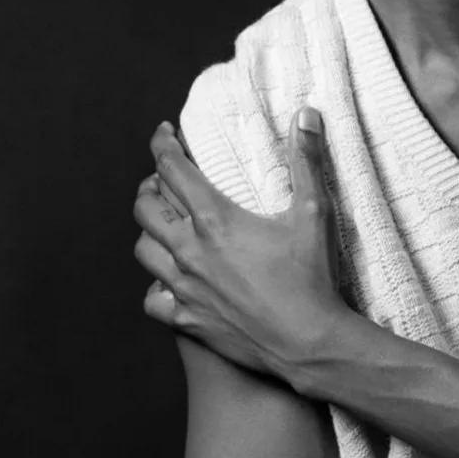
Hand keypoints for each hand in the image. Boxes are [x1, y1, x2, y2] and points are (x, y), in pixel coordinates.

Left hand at [133, 113, 346, 382]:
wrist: (309, 343)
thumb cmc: (313, 278)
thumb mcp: (315, 212)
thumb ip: (306, 160)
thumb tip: (305, 114)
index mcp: (216, 220)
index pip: (172, 169)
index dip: (162, 144)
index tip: (164, 134)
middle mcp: (190, 252)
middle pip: (146, 208)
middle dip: (150, 186)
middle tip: (164, 180)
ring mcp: (185, 289)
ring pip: (144, 251)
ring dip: (150, 232)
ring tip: (164, 225)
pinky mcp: (188, 320)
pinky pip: (153, 300)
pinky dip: (157, 287)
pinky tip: (170, 282)